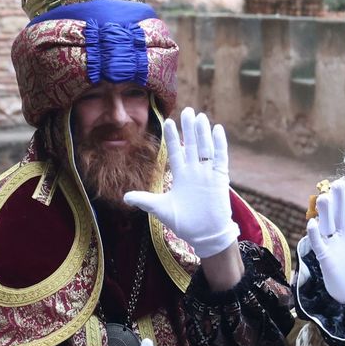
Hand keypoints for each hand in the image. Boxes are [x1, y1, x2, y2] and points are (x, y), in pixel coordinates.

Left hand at [124, 107, 238, 258]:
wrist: (205, 235)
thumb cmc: (184, 223)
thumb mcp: (161, 209)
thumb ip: (144, 200)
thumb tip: (124, 197)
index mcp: (181, 176)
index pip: (175, 152)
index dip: (172, 137)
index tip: (168, 121)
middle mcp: (194, 172)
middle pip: (191, 145)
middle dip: (188, 128)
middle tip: (187, 110)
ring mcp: (207, 174)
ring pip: (205, 148)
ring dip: (203, 132)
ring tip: (200, 116)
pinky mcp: (220, 178)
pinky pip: (220, 157)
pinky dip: (220, 144)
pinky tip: (217, 129)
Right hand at [306, 179, 344, 303]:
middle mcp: (343, 235)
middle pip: (340, 214)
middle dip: (339, 200)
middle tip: (338, 183)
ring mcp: (333, 245)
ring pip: (327, 225)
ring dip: (325, 213)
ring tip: (324, 198)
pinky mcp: (325, 257)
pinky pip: (318, 244)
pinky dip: (314, 235)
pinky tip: (312, 223)